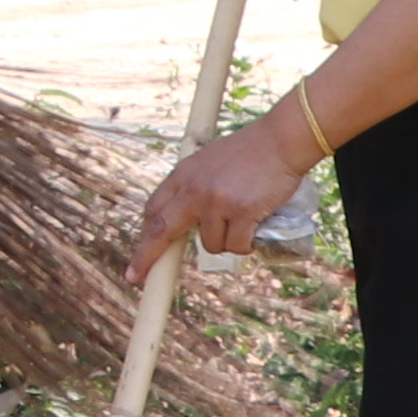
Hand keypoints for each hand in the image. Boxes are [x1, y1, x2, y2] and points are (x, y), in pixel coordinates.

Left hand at [124, 112, 320, 280]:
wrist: (281, 141)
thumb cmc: (251, 150)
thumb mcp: (209, 160)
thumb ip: (194, 185)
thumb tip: (183, 216)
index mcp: (184, 174)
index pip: (154, 209)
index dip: (145, 234)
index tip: (138, 252)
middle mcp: (195, 188)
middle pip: (162, 230)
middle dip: (147, 256)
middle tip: (136, 276)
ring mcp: (217, 201)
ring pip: (210, 245)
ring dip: (226, 243)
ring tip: (244, 222)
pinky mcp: (242, 212)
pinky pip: (236, 246)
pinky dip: (246, 245)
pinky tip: (255, 228)